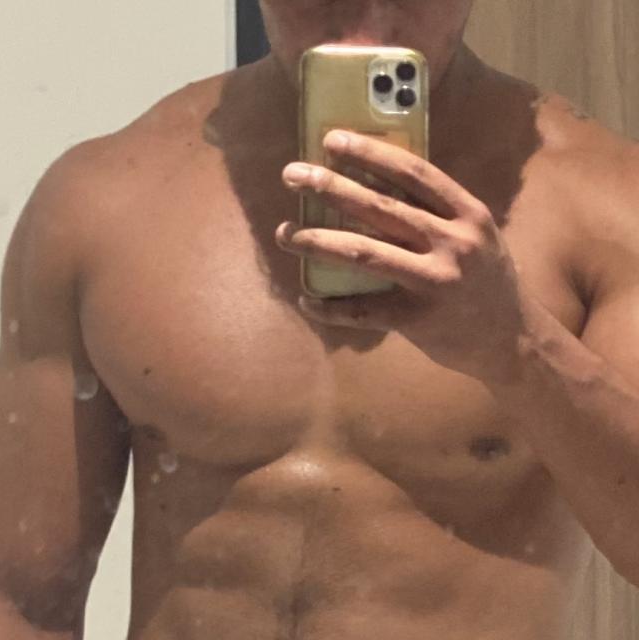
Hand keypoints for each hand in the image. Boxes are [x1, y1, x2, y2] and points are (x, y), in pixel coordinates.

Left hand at [274, 128, 531, 386]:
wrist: (513, 340)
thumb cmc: (484, 281)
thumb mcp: (475, 235)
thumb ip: (436, 213)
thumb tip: (374, 185)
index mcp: (467, 213)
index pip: (413, 172)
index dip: (370, 153)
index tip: (331, 140)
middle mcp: (454, 241)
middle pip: (380, 207)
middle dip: (330, 188)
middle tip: (291, 176)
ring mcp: (436, 281)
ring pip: (364, 253)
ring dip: (317, 241)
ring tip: (285, 234)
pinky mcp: (419, 320)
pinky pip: (363, 310)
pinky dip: (330, 306)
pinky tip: (306, 299)